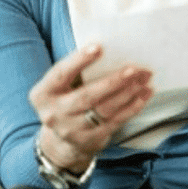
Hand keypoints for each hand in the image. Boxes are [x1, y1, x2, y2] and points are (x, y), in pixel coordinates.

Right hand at [29, 45, 152, 171]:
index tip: (99, 47)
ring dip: (128, 93)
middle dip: (113, 81)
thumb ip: (78, 71)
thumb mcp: (62, 86)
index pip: (61, 74)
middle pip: (87, 96)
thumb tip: (113, 49)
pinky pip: (115, 121)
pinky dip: (133, 107)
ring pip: (104, 109)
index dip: (79, 60)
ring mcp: (72, 130)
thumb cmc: (67, 99)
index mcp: (43, 94)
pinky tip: (144, 94)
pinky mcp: (90, 140)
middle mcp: (54, 114)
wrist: (61, 141)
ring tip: (144, 79)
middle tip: (134, 69)